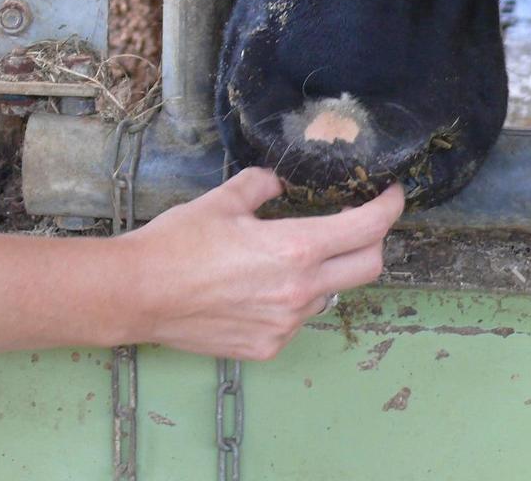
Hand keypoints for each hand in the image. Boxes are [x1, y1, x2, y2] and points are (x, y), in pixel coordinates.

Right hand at [113, 168, 404, 360]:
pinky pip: (297, 319)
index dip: (389, 207)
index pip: (367, 227)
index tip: (392, 196)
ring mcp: (286, 324)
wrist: (138, 293)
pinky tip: (259, 289)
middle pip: (369, 266)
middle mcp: (301, 290)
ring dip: (326, 273)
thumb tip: (278, 185)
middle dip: (372, 241)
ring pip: (330, 294)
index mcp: (296, 247)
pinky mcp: (267, 346)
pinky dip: (292, 301)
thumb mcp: (223, 199)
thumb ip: (262, 187)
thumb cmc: (177, 243)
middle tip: (355, 224)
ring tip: (288, 259)